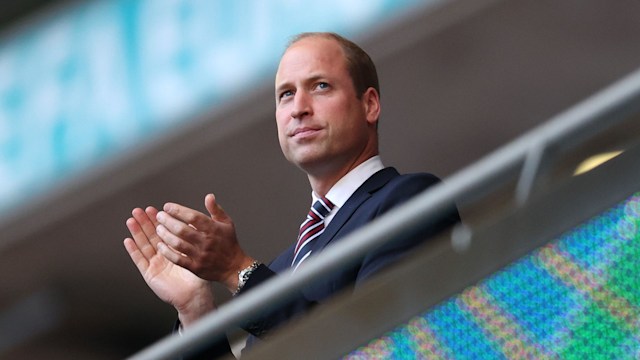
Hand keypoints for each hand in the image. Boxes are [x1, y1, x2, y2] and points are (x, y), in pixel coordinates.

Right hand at [123, 206, 214, 326]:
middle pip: (152, 236)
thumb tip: (192, 221)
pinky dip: (133, 250)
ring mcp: (155, 264)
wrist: (195, 295)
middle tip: (139, 210)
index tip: (154, 209)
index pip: (165, 231)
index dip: (159, 220)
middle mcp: (164, 255)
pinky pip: (140, 260)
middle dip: (145, 222)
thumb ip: (194, 239)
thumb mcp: (197, 254)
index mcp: (174, 249)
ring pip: (144, 245)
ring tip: (131, 220)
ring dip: (137, 233)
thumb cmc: (198, 276)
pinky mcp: (149, 274)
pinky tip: (128, 240)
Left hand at [154, 193, 254, 291]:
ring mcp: (200, 255)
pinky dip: (167, 252)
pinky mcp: (195, 267)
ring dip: (165, 235)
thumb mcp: (227, 223)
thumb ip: (216, 209)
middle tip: (160, 216)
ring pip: (177, 244)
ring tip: (158, 228)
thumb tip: (209, 196)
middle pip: (182, 230)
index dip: (178, 210)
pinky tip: (161, 245)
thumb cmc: (229, 243)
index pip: (193, 217)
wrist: (234, 267)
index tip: (167, 206)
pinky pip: (177, 259)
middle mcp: (206, 242)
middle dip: (167, 221)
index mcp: (214, 229)